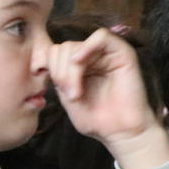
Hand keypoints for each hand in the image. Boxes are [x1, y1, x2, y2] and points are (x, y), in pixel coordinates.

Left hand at [40, 28, 168, 168]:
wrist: (120, 131)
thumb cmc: (96, 119)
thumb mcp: (67, 96)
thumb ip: (58, 76)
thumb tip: (45, 61)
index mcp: (79, 66)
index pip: (54, 52)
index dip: (48, 67)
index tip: (54, 88)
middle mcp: (93, 57)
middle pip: (62, 48)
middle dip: (60, 72)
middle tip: (69, 95)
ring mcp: (107, 54)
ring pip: (76, 45)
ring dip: (70, 71)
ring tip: (76, 93)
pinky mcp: (123, 53)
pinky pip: (102, 36)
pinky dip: (87, 47)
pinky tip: (80, 63)